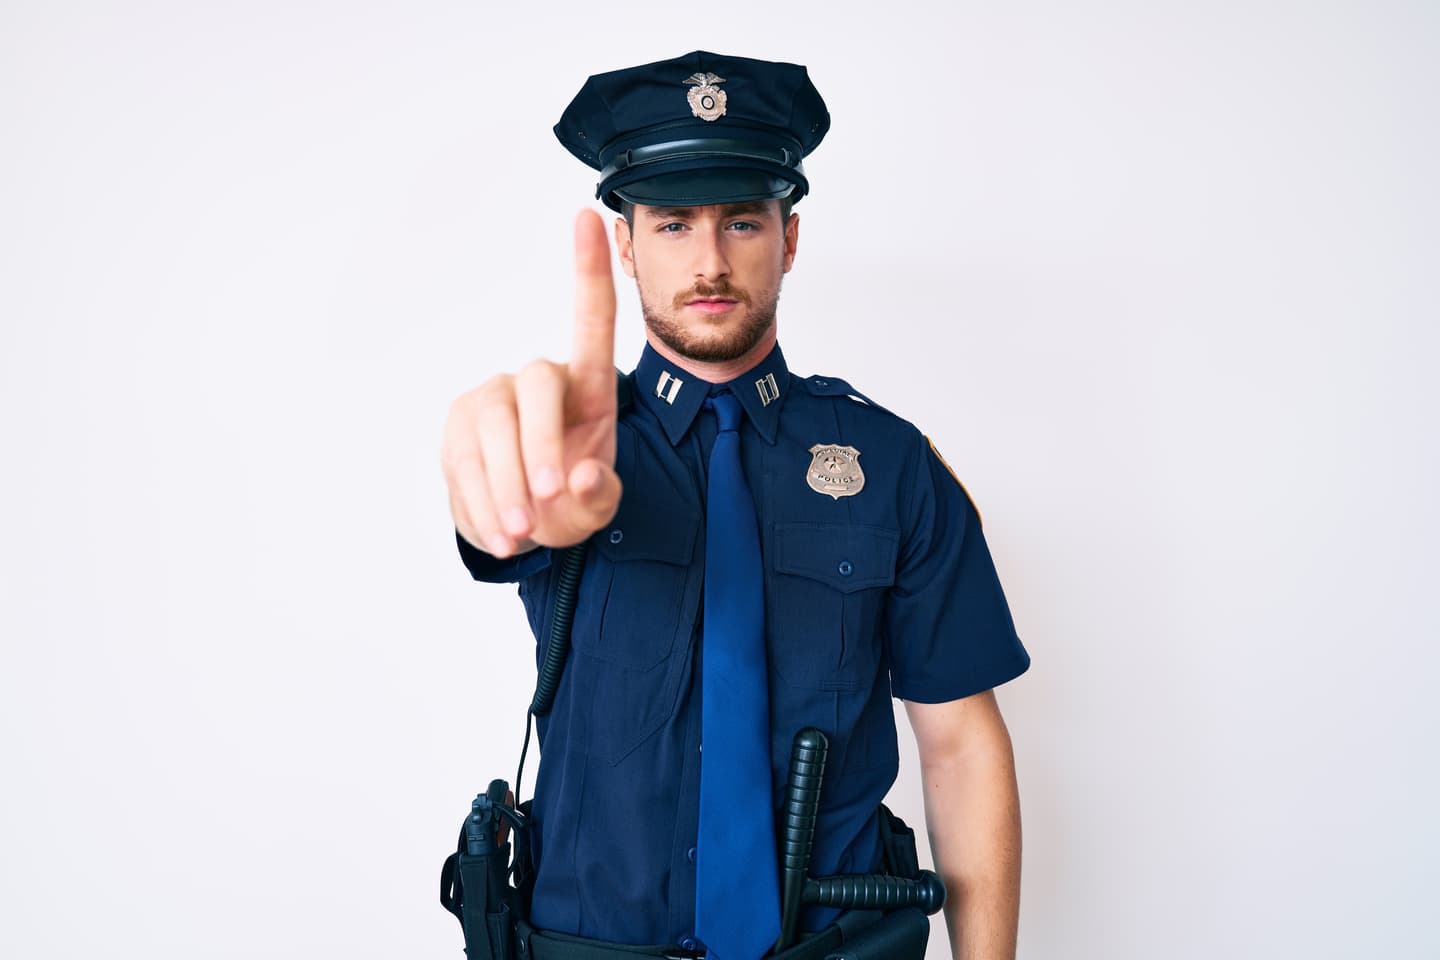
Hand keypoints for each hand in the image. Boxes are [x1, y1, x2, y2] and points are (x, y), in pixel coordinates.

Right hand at [441, 210, 621, 557]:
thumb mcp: (596, 506)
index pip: (591, 320)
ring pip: (490, 425)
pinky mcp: (455, 428)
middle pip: (534, 385)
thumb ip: (598, 495)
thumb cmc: (569, 501)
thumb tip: (580, 476)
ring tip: (522, 531)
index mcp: (587, 387)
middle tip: (548, 500)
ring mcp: (490, 400)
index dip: (589, 269)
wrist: (522, 529)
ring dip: (505, 483)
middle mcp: (536, 381)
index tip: (590, 217)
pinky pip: (463, 461)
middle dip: (540, 446)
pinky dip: (481, 503)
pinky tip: (500, 532)